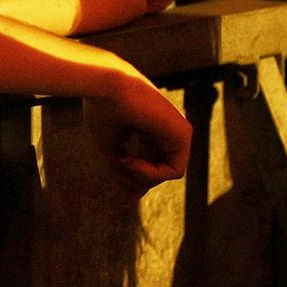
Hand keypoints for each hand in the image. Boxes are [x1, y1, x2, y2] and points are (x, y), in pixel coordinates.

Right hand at [83, 80, 190, 202]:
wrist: (105, 86)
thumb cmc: (102, 111)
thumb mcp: (110, 149)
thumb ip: (122, 172)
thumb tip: (128, 200)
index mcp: (148, 126)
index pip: (150, 160)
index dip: (137, 181)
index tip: (124, 199)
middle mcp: (165, 128)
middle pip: (158, 169)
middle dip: (140, 182)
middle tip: (124, 192)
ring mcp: (176, 130)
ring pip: (165, 173)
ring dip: (142, 177)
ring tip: (123, 162)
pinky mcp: (184, 133)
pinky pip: (174, 170)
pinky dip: (152, 174)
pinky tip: (132, 161)